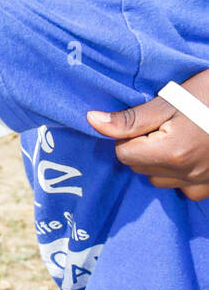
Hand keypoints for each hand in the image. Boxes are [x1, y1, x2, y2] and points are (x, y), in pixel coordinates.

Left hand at [87, 70, 208, 199]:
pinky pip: (186, 189)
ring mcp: (203, 183)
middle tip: (163, 124)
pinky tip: (192, 151)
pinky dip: (182, 174)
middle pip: (140, 169)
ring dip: (160, 162)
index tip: (146, 119)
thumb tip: (92, 121)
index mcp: (172, 153)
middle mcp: (187, 174)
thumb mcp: (170, 100)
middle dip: (142, 148)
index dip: (129, 135)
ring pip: (160, 180)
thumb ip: (131, 118)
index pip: (124, 154)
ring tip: (178, 135)